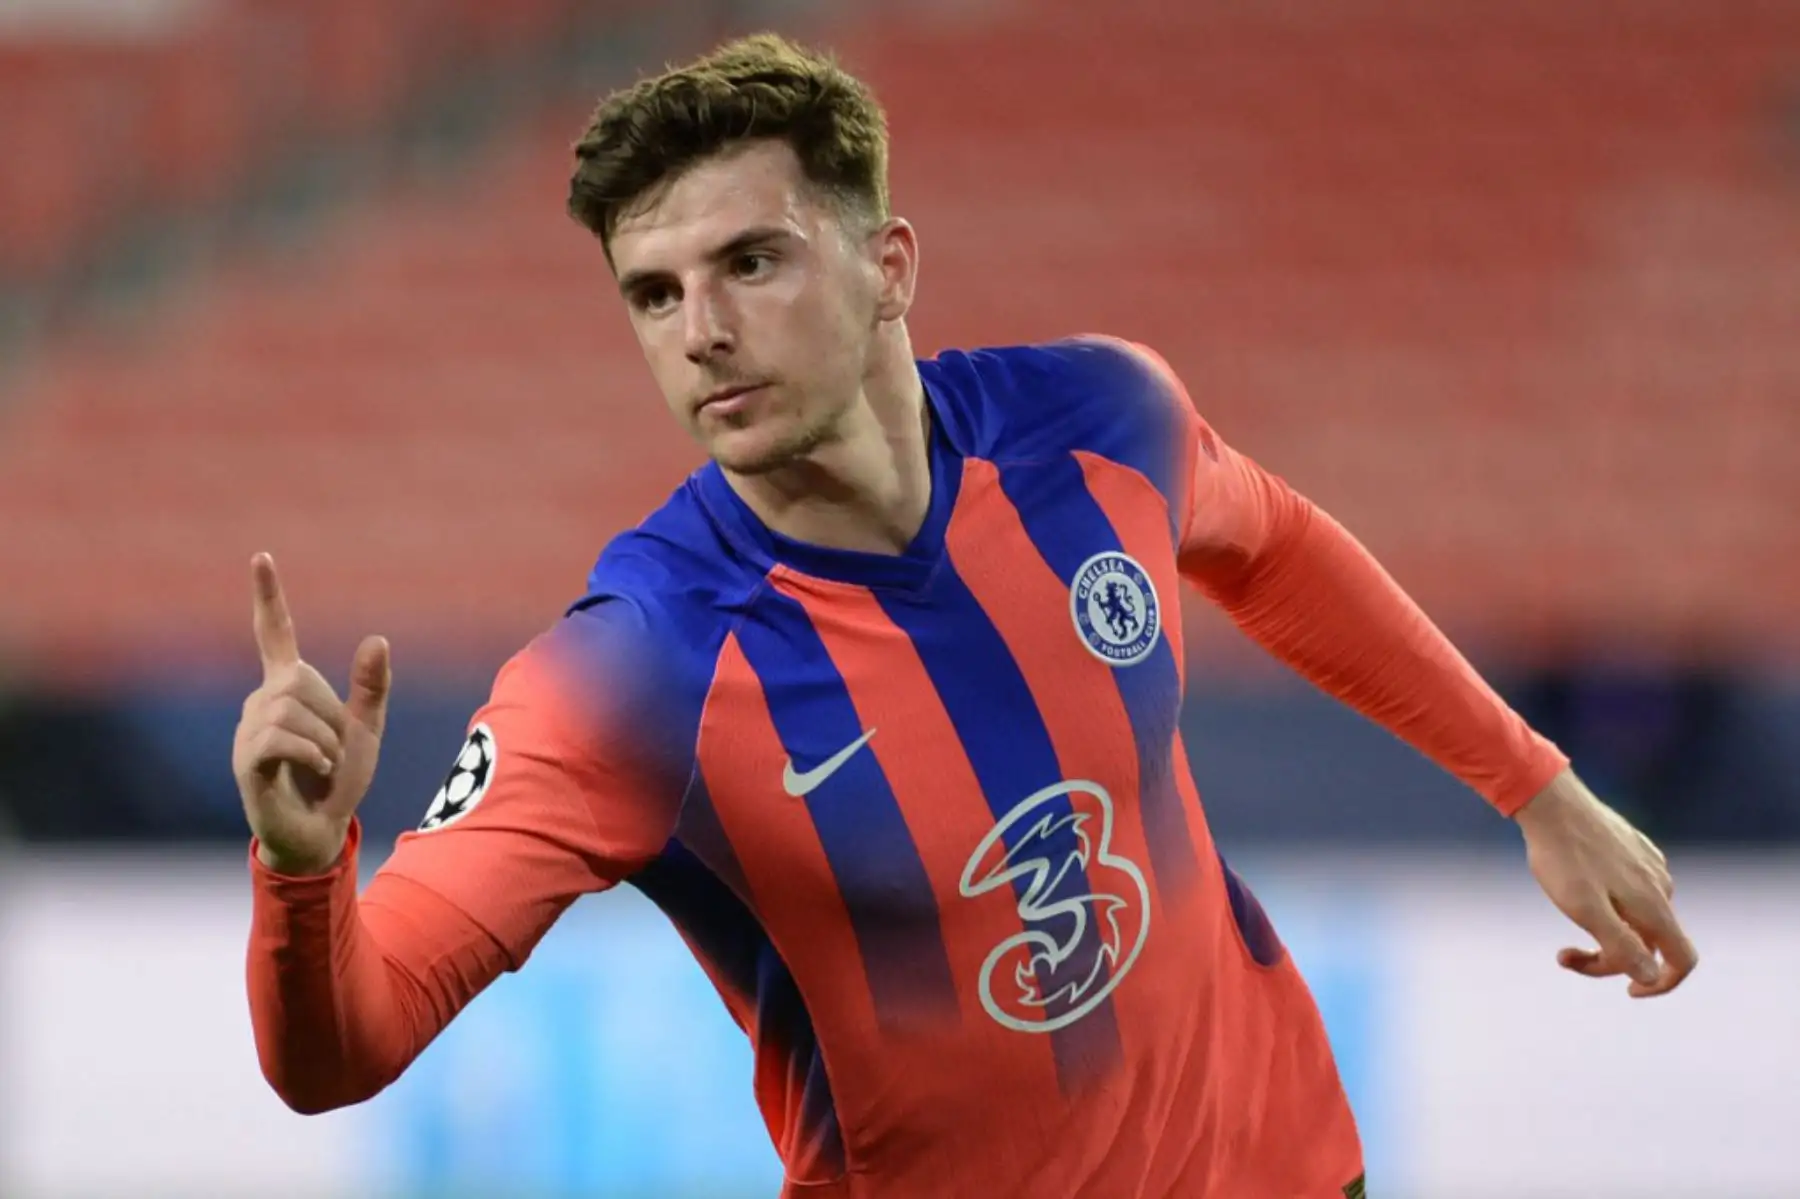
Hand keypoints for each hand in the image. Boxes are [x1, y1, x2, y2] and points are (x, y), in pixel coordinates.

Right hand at [232, 553, 390, 875]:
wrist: (321, 830)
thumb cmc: (339, 779)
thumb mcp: (366, 728)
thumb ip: (371, 686)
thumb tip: (377, 637)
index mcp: (290, 688)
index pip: (275, 633)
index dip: (269, 596)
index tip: (261, 556)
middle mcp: (262, 701)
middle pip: (300, 682)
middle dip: (331, 718)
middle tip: (333, 752)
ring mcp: (249, 730)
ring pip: (291, 710)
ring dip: (324, 741)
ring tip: (322, 766)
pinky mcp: (246, 760)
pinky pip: (280, 737)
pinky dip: (311, 754)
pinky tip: (316, 770)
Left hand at [1514, 769, 1697, 997]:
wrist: (1550, 802)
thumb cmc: (1564, 858)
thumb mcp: (1586, 910)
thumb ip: (1621, 947)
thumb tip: (1651, 976)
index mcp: (1654, 905)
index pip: (1683, 960)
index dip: (1662, 984)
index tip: (1628, 991)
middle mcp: (1661, 886)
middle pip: (1650, 942)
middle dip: (1610, 958)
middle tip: (1564, 955)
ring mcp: (1649, 865)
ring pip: (1636, 917)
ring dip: (1605, 931)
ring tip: (1564, 914)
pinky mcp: (1633, 850)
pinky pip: (1629, 892)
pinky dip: (1606, 905)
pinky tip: (1574, 890)